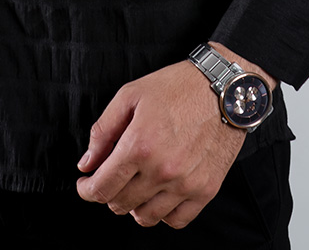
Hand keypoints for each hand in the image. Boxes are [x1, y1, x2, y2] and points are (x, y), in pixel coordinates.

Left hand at [74, 59, 245, 229]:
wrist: (224, 89)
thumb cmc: (177, 87)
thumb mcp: (131, 95)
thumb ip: (103, 130)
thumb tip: (87, 163)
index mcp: (139, 145)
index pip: (102, 186)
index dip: (86, 190)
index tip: (84, 184)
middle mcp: (162, 170)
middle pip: (120, 203)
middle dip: (107, 193)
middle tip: (110, 178)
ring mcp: (185, 184)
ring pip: (145, 217)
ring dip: (133, 205)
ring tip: (134, 186)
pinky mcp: (205, 190)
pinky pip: (176, 220)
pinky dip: (162, 213)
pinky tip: (158, 194)